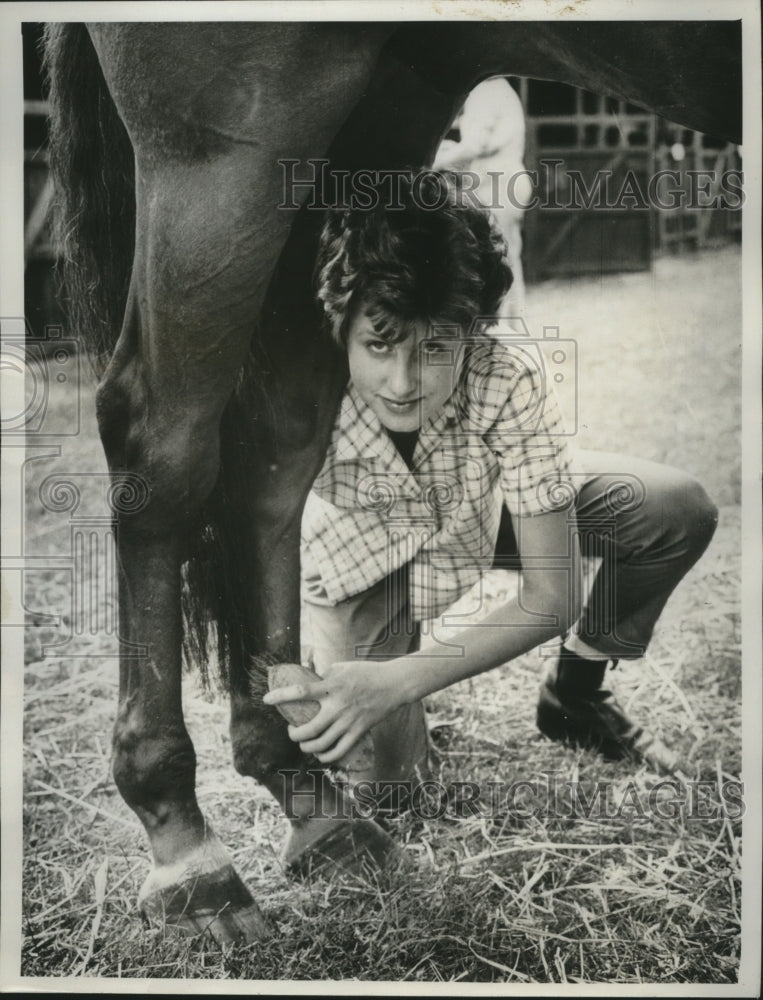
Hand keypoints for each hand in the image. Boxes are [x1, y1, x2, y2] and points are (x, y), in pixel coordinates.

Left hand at [262, 659, 401, 763]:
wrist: (394, 684)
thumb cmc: (365, 672)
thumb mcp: (341, 666)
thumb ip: (323, 675)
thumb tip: (305, 682)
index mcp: (331, 686)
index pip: (300, 691)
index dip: (281, 696)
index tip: (266, 700)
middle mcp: (338, 706)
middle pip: (308, 729)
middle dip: (293, 735)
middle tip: (291, 730)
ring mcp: (349, 721)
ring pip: (321, 744)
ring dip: (306, 747)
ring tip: (303, 742)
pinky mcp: (359, 732)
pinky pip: (338, 751)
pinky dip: (325, 756)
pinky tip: (319, 753)